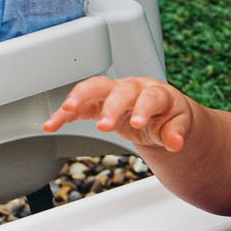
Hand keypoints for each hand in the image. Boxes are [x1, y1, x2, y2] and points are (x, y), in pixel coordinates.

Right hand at [43, 74, 196, 150]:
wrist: (160, 110)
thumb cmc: (169, 115)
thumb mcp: (179, 125)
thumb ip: (176, 133)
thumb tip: (176, 143)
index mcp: (156, 92)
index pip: (151, 97)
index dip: (144, 109)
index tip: (138, 123)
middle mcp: (133, 88)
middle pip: (120, 91)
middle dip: (111, 106)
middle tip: (104, 125)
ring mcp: (113, 93)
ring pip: (94, 88)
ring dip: (79, 98)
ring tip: (66, 111)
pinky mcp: (97, 102)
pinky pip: (79, 105)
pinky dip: (64, 114)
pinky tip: (51, 124)